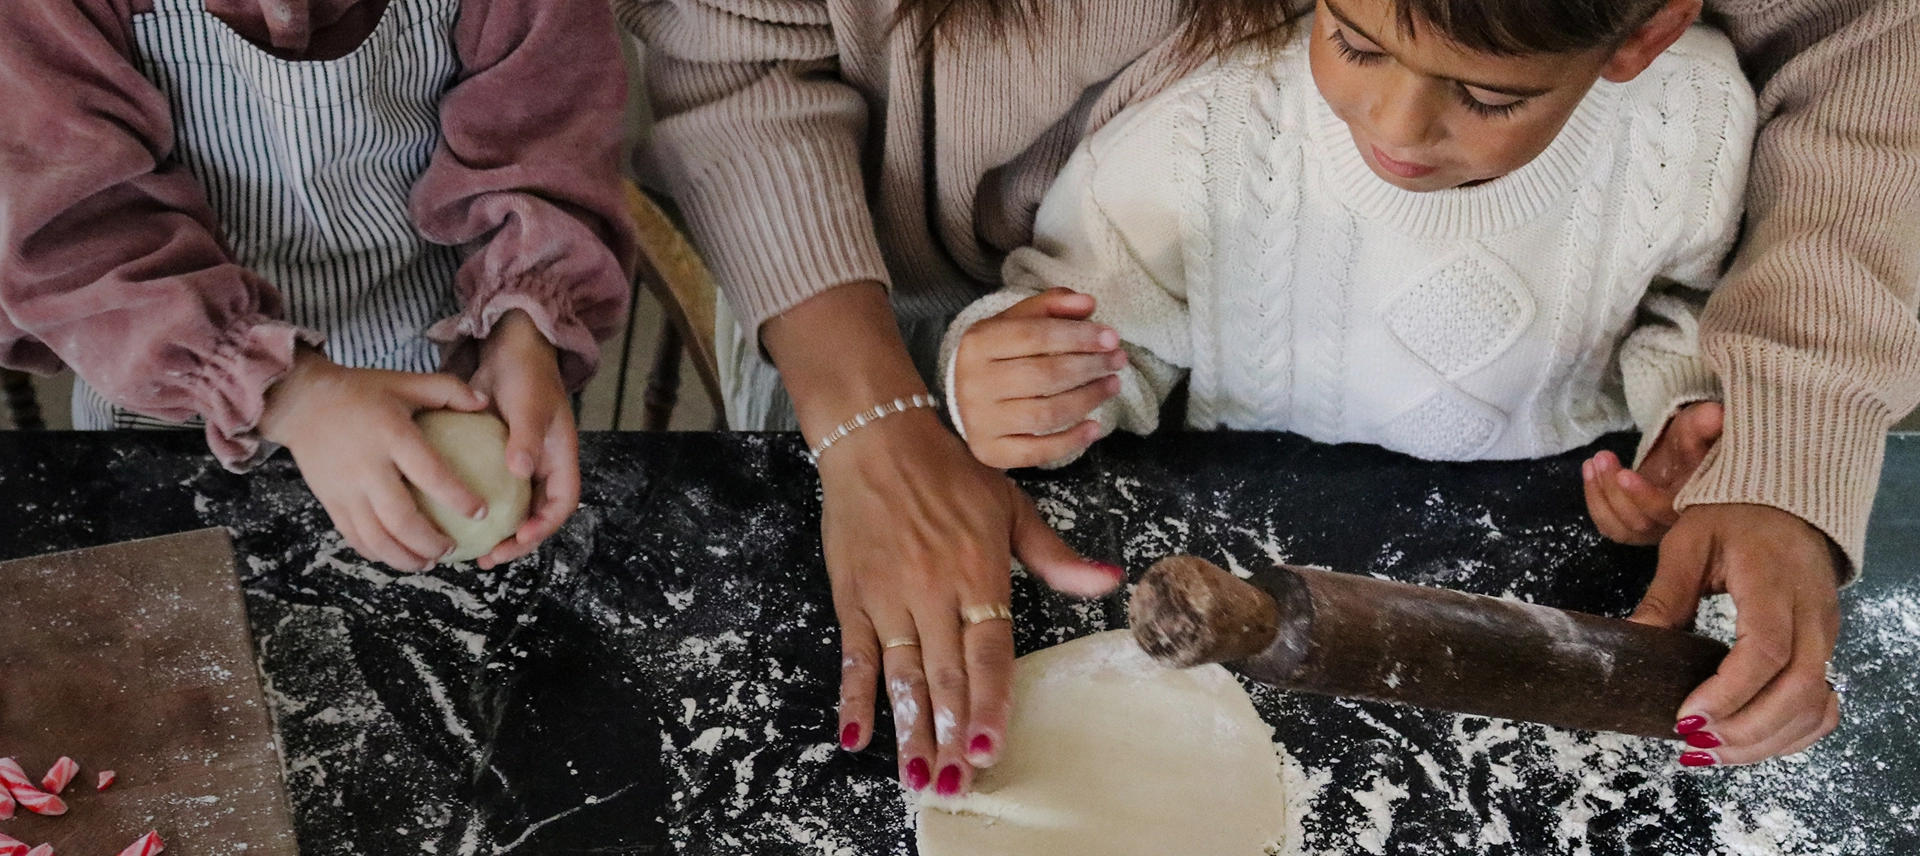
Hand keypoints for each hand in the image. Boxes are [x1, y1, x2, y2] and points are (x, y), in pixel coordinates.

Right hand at [260, 347, 489, 570]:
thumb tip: (485, 403)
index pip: (430, 474)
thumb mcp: (404, 381)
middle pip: (401, 519)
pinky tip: (397, 557)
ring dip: (404, 557)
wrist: (301, 400)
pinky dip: (377, 553)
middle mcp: (366, 467)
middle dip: (430, 541)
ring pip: (375, 537)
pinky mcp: (329, 500)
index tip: (481, 512)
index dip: (458, 497)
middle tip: (452, 548)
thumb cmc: (361, 391)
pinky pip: (353, 536)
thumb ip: (447, 390)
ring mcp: (344, 488)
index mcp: (391, 436)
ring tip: (430, 561)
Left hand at [466, 309, 578, 568]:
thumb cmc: (526, 375)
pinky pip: (486, 490)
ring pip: (511, 509)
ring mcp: (518, 466)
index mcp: (560, 460)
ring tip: (468, 549)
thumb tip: (521, 471)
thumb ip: (527, 437)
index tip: (519, 538)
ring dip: (494, 532)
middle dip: (516, 542)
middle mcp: (541, 468)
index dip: (544, 528)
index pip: (561, 505)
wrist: (508, 350)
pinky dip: (472, 506)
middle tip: (488, 557)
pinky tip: (445, 516)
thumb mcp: (530, 405)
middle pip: (536, 516)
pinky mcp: (493, 459)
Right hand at [821, 409, 1123, 796]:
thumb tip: (1109, 580)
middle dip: (952, 733)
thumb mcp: (1010, 508)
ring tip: (919, 776)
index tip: (991, 744)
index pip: (987, 651)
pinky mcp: (853, 598)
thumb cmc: (949, 473)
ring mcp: (889, 597)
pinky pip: (855, 655)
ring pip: (901, 676)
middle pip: (945, 676)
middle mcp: (933, 592)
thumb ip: (1055, 556)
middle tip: (958, 783)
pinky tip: (856, 736)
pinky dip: (853, 696)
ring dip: (910, 730)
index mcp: (978, 573)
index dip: (988, 700)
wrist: (878, 439)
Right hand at [953, 288, 1126, 468]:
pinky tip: (1095, 428)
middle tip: (1118, 361)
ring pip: (1046, 414)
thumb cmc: (997, 356)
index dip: (1078, 336)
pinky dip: (1070, 442)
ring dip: (1088, 400)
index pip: (1035, 335)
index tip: (1112, 338)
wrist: (960, 398)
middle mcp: (974, 382)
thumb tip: (1088, 304)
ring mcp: (980, 421)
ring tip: (1112, 386)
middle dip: (1089, 367)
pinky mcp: (989, 451)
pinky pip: (1036, 452)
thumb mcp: (1015, 321)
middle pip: (1044, 376)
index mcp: (979, 342)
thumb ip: (1050, 306)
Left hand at [1583, 401, 1723, 543]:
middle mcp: (1674, 525)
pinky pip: (1610, 527)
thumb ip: (1702, 426)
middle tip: (1601, 457)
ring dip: (1600, 496)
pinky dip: (1595, 502)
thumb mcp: (1696, 431)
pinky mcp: (1633, 527)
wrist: (1684, 455)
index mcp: (1694, 505)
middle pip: (1640, 522)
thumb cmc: (1693, 444)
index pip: (1668, 512)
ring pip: (1621, 527)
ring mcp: (1653, 529)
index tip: (1624, 474)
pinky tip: (1589, 473)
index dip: (1645, 498)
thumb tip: (1714, 414)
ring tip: (1591, 463)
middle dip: (1615, 493)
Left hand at [1631, 504, 1842, 764]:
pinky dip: (1793, 733)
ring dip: (1767, 740)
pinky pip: (1823, 704)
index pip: (1765, 649)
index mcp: (1773, 583)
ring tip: (1714, 754)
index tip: (1688, 717)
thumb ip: (1664, 596)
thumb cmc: (1730, 518)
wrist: (1784, 502)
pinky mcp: (1825, 648)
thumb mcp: (1687, 545)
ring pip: (1815, 704)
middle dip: (1747, 729)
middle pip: (1798, 688)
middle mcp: (1810, 614)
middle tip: (1696, 745)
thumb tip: (1629, 642)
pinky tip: (1752, 744)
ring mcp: (1825, 634)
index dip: (1729, 692)